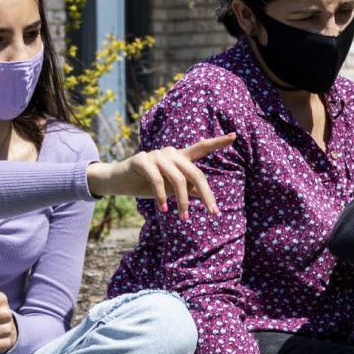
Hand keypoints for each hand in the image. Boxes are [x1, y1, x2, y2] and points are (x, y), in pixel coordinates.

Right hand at [86, 133, 236, 218]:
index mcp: (180, 157)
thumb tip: (204, 195)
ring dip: (182, 202)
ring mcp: (157, 155)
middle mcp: (171, 152)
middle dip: (206, 195)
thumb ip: (187, 188)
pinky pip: (158, 181)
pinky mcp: (142, 160)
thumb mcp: (171, 188)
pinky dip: (162, 197)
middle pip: (196, 173)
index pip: (202, 147)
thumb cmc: (148, 184)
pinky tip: (163, 210)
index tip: (234, 136)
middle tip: (213, 212)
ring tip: (183, 218)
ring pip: (178, 180)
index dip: (218, 142)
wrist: (119, 181)